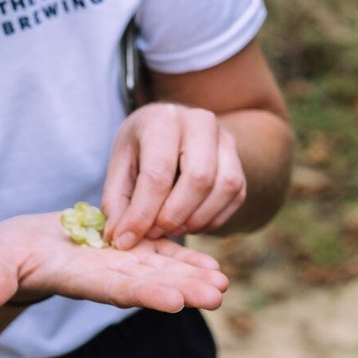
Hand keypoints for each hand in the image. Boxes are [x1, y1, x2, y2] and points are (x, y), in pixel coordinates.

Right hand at [0, 212, 227, 311]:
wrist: (20, 250)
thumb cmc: (1, 260)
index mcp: (80, 281)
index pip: (117, 291)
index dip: (146, 295)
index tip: (175, 302)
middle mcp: (107, 277)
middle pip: (152, 283)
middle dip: (185, 290)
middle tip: (218, 295)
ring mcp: (120, 263)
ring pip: (163, 270)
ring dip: (194, 276)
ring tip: (224, 282)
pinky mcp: (126, 247)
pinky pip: (160, 253)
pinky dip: (186, 259)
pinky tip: (214, 266)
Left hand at [102, 103, 245, 249]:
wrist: (175, 129)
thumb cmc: (143, 146)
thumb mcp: (121, 165)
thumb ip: (118, 200)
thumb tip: (121, 238)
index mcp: (164, 119)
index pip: (158, 172)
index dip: (143, 212)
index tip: (128, 238)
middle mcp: (201, 124)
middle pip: (199, 178)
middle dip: (175, 215)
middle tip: (155, 233)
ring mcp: (227, 142)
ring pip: (224, 188)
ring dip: (198, 219)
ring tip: (173, 229)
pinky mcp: (240, 163)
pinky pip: (236, 197)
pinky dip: (214, 219)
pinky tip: (191, 223)